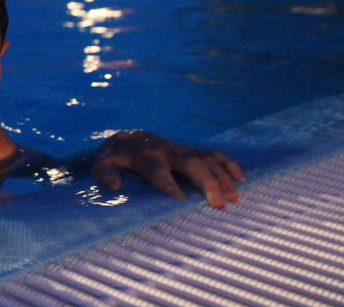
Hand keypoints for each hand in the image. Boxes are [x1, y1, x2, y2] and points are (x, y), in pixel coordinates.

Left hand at [91, 131, 243, 208]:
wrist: (126, 138)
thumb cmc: (114, 158)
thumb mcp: (101, 165)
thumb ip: (104, 174)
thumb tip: (115, 186)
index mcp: (144, 156)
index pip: (157, 169)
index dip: (167, 182)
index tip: (179, 199)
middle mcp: (166, 151)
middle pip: (190, 163)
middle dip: (205, 181)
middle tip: (217, 204)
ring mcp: (181, 149)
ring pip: (206, 159)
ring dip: (222, 177)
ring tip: (234, 198)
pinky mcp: (191, 150)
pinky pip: (213, 154)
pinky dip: (228, 164)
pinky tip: (242, 179)